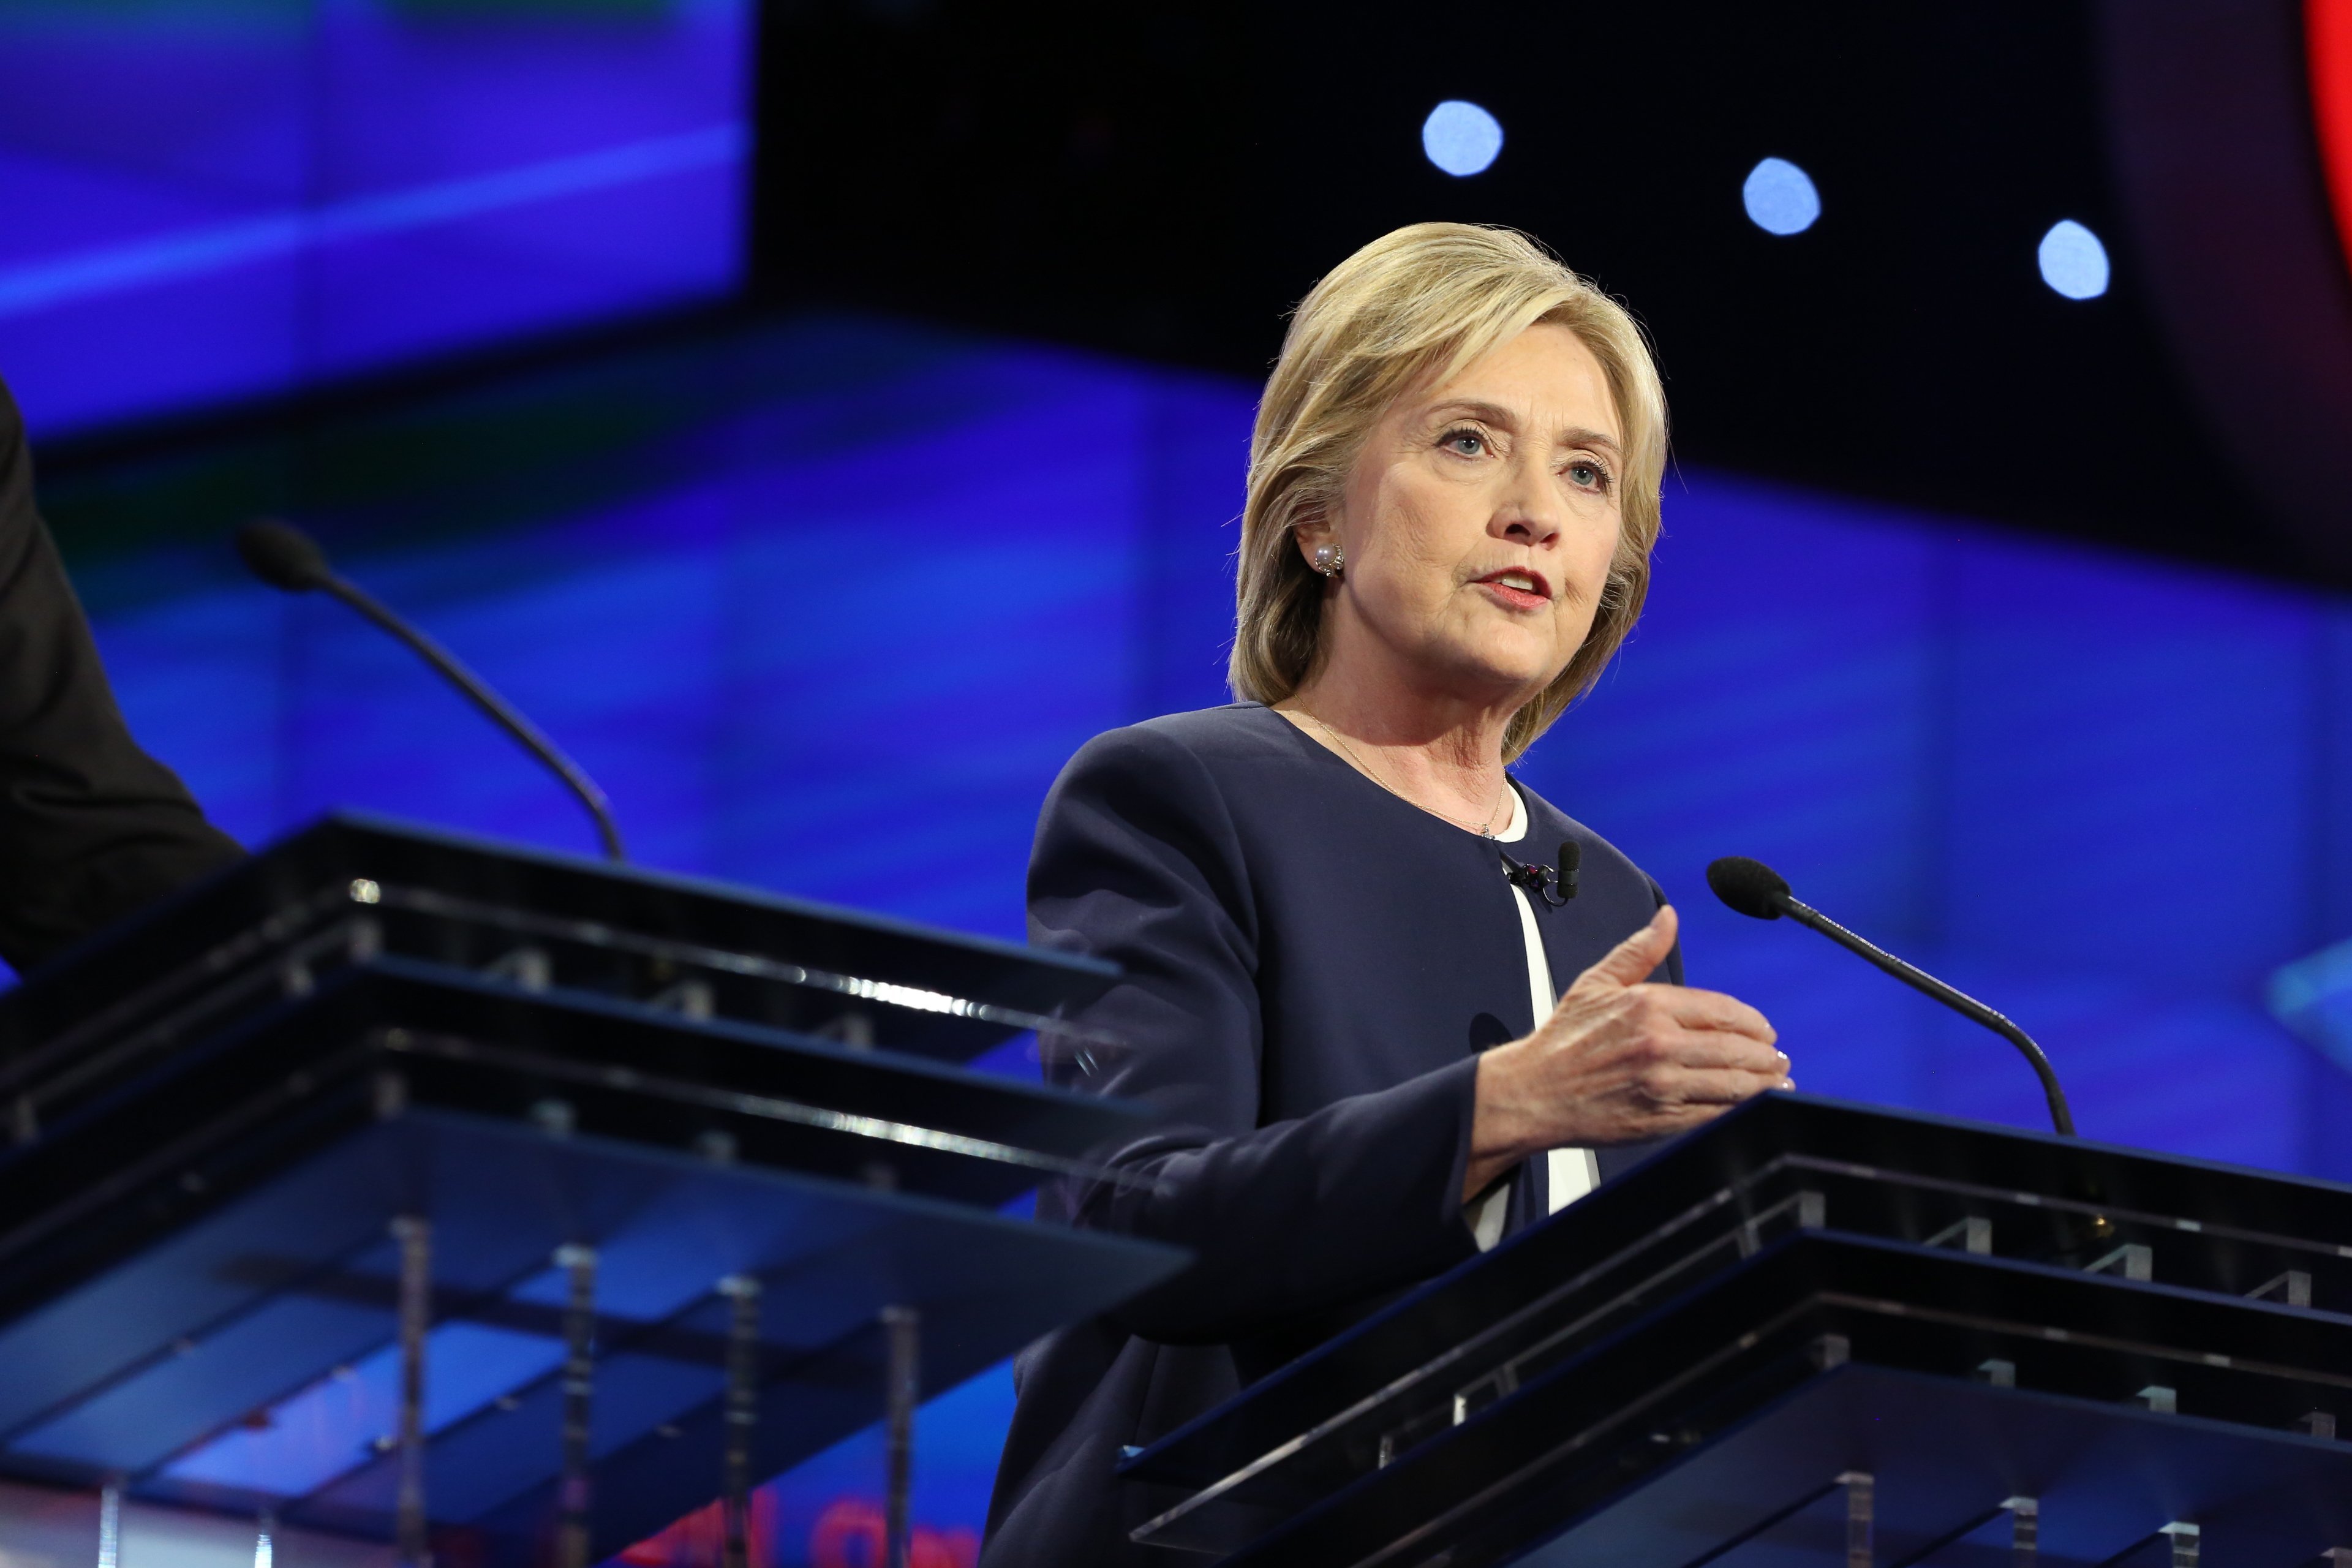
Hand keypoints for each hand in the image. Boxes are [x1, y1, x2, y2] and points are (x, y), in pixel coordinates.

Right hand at [1462, 905, 1786, 1200]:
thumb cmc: (1563, 1040)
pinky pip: (1717, 1114)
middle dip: (1766, 1053)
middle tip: (1777, 1056)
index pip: (1722, 1011)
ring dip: (1765, 1081)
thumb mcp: (1597, 983)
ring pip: (1734, 1083)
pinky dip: (1744, 1109)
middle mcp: (1659, 1043)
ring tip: (1778, 1078)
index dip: (1752, 1022)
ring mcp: (1663, 1084)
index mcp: (1648, 1006)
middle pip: (1736, 1048)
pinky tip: (1757, 1103)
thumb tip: (1668, 918)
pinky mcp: (1662, 1119)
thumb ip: (1640, 950)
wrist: (1533, 1092)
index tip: (1763, 1030)